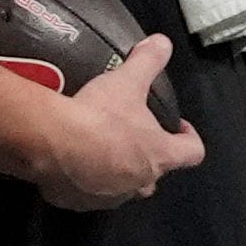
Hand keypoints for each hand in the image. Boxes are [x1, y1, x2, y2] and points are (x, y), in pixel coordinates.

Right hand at [36, 36, 206, 209]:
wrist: (53, 144)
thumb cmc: (100, 116)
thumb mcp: (126, 81)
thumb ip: (148, 61)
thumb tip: (163, 42)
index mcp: (159, 155)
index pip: (192, 153)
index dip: (190, 138)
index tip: (178, 126)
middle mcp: (139, 184)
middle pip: (155, 175)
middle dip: (147, 158)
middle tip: (132, 137)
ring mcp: (108, 198)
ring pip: (120, 189)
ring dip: (114, 173)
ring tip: (96, 149)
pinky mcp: (77, 203)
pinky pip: (84, 194)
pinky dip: (81, 182)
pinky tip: (68, 163)